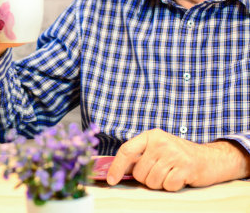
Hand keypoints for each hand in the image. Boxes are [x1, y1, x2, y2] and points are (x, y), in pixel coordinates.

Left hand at [107, 128, 249, 190]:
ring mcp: (174, 154)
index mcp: (150, 136)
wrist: (209, 158)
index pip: (127, 151)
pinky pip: (168, 186)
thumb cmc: (177, 155)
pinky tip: (179, 177)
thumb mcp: (157, 148)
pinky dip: (172, 186)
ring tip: (170, 173)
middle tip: (160, 172)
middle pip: (139, 172)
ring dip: (160, 183)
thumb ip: (139, 156)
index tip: (111, 180)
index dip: (116, 167)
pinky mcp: (186, 167)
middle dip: (146, 179)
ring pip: (152, 181)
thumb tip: (116, 171)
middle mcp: (161, 142)